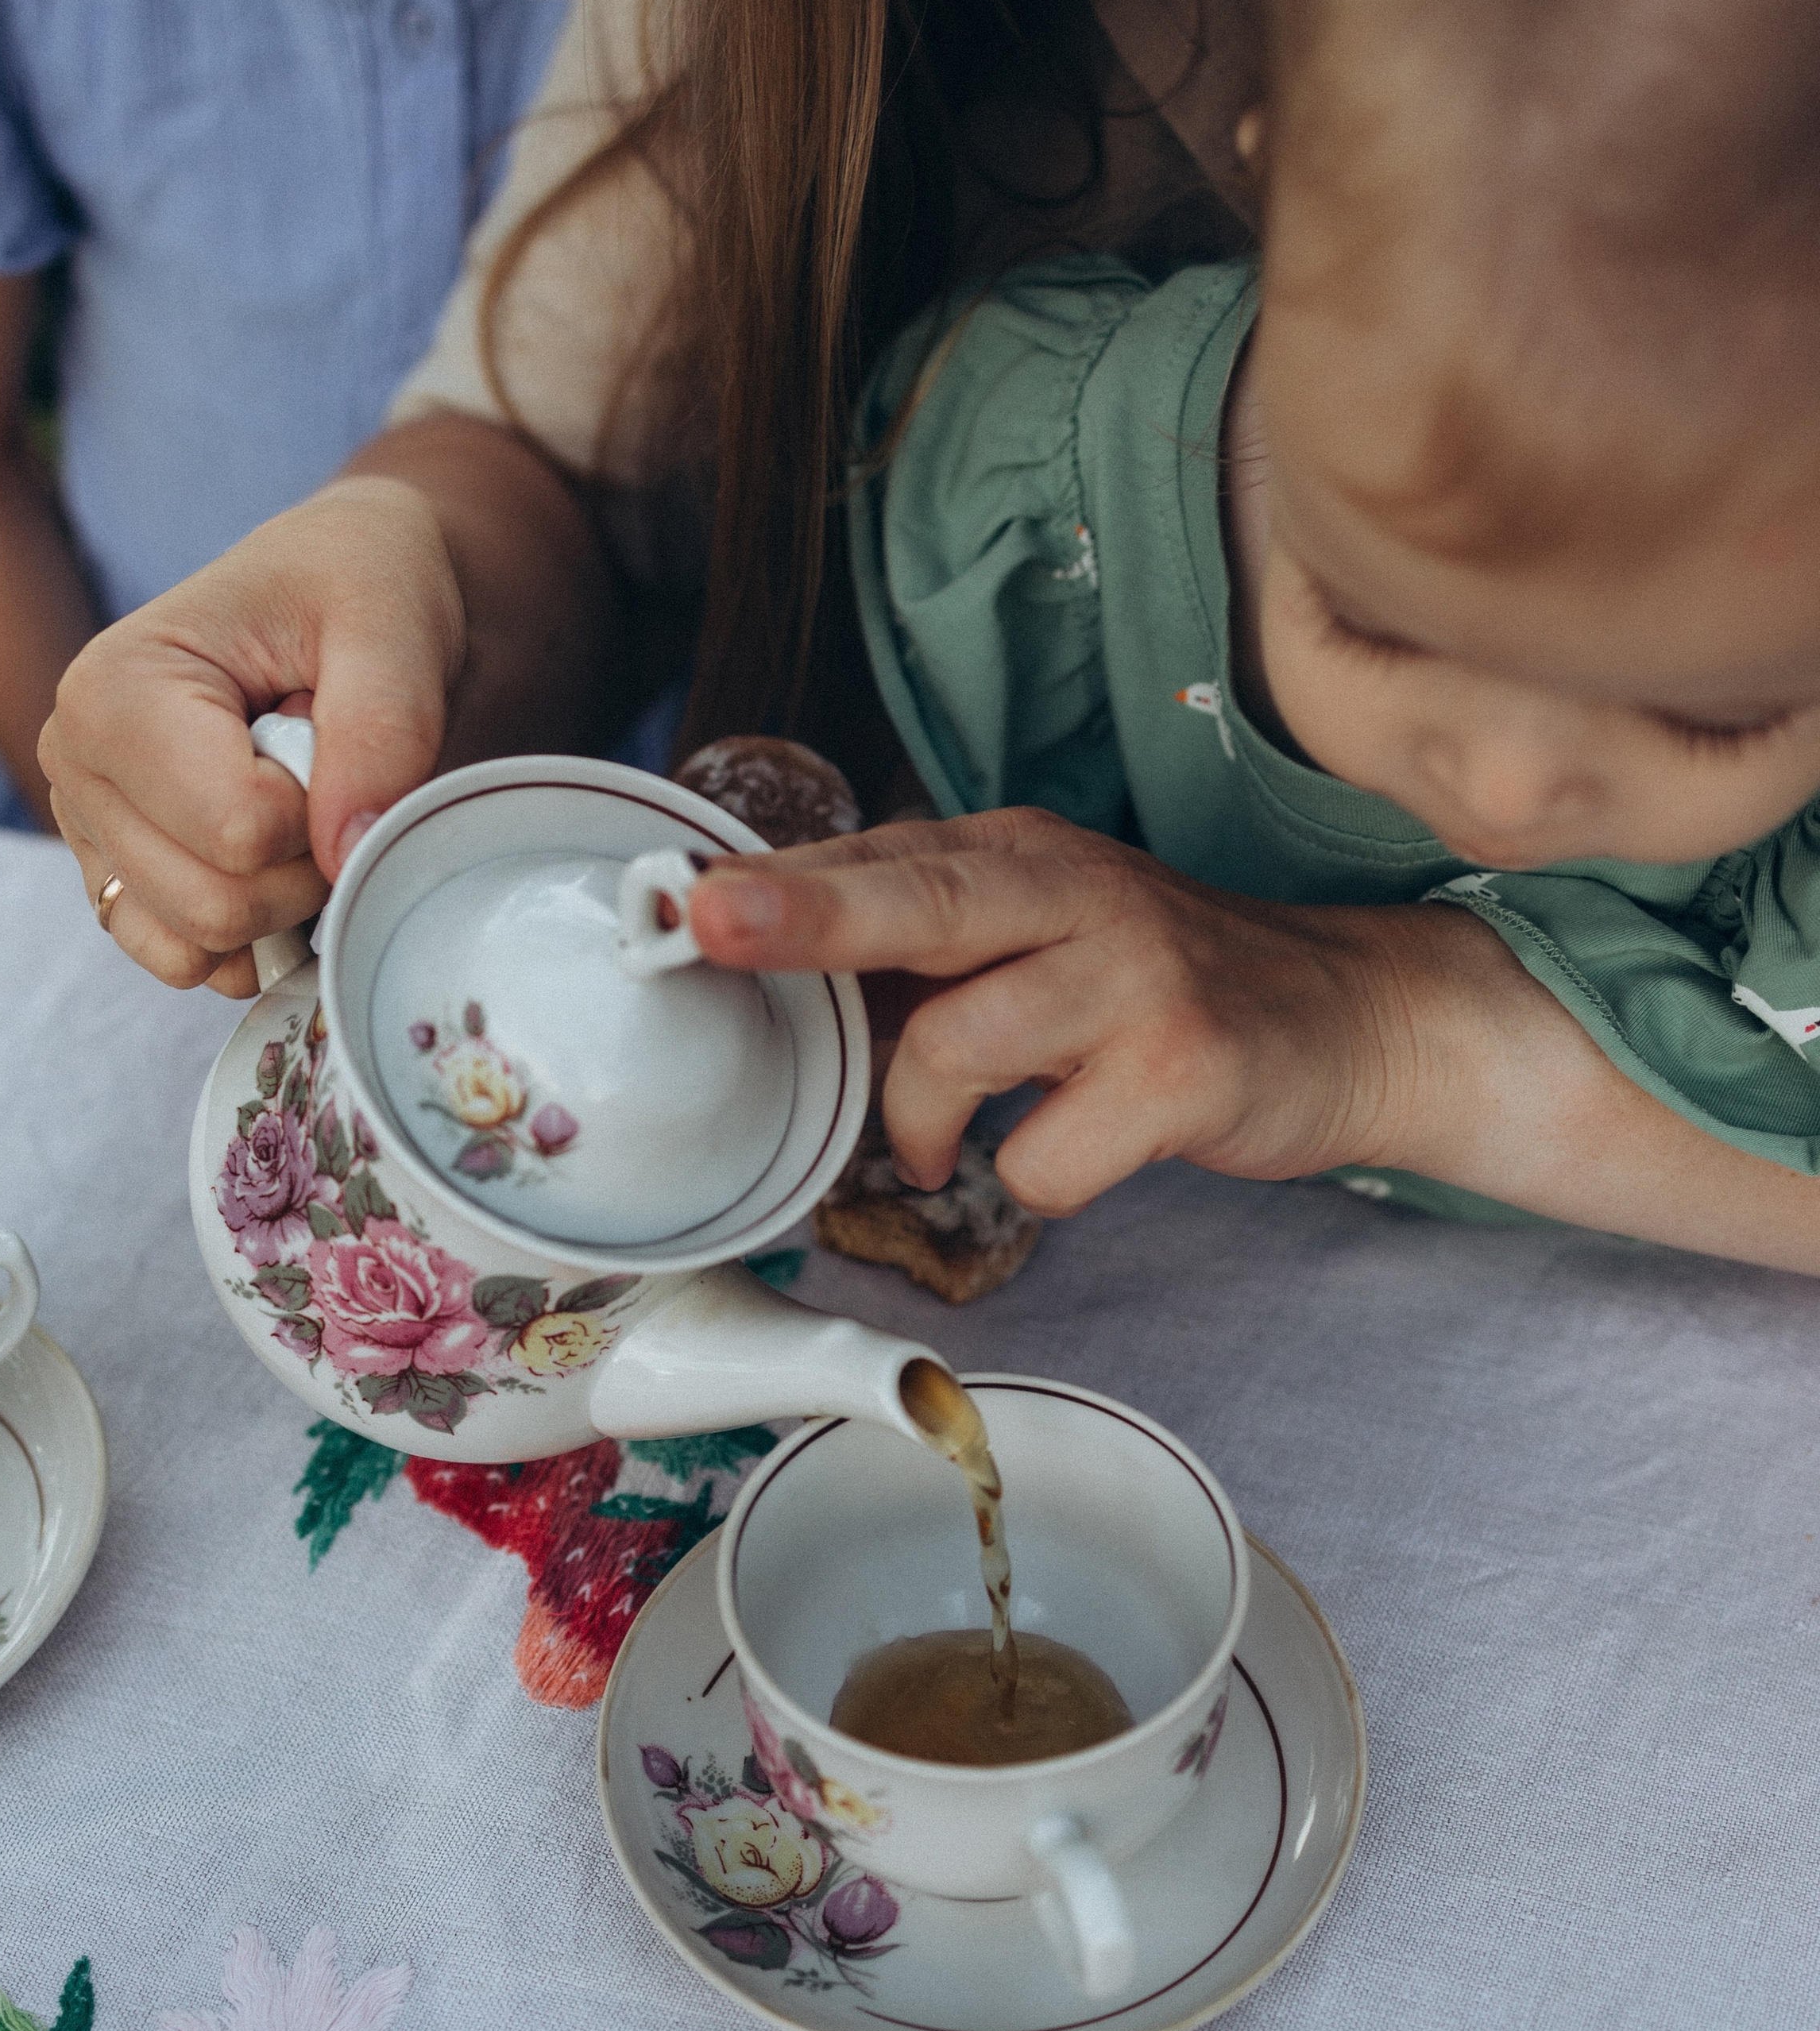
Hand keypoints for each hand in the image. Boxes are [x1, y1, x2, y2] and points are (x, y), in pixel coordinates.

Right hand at [39, 477, 462, 996]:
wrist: (340, 591)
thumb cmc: (356, 587)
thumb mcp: (390, 621)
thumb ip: (382, 727)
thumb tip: (346, 852)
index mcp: (113, 687)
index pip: (235, 830)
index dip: (321, 812)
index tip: (334, 742)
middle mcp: (75, 761)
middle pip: (211, 906)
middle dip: (303, 870)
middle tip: (331, 785)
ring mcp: (89, 827)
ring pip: (196, 950)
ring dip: (281, 907)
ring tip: (301, 811)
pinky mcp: (119, 876)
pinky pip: (185, 964)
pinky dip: (252, 940)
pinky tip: (279, 862)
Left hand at [686, 807, 1435, 1211]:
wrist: (1351, 1019)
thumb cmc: (1159, 989)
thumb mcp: (1040, 934)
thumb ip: (921, 946)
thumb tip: (763, 975)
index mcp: (1022, 853)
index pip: (879, 856)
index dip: (776, 882)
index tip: (680, 898)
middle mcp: (1077, 894)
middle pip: (921, 897)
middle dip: (807, 913)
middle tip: (712, 922)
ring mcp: (1135, 979)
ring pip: (962, 1046)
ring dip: (919, 1118)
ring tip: (935, 1144)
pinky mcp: (1184, 1069)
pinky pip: (1046, 1154)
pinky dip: (1033, 1177)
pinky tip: (1069, 1152)